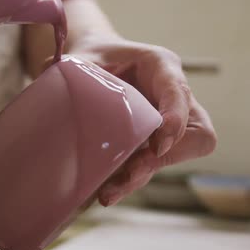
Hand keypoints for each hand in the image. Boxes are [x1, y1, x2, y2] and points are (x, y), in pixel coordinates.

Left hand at [69, 36, 216, 205]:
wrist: (94, 65)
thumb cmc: (91, 57)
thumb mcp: (81, 58)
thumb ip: (72, 72)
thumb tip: (52, 90)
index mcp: (160, 66)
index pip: (179, 92)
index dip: (175, 119)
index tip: (158, 145)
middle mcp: (172, 96)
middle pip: (197, 133)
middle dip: (171, 156)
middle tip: (136, 168)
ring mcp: (169, 122)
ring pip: (178, 156)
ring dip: (146, 174)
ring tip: (110, 191)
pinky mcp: (154, 143)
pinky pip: (154, 166)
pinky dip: (133, 180)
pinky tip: (107, 191)